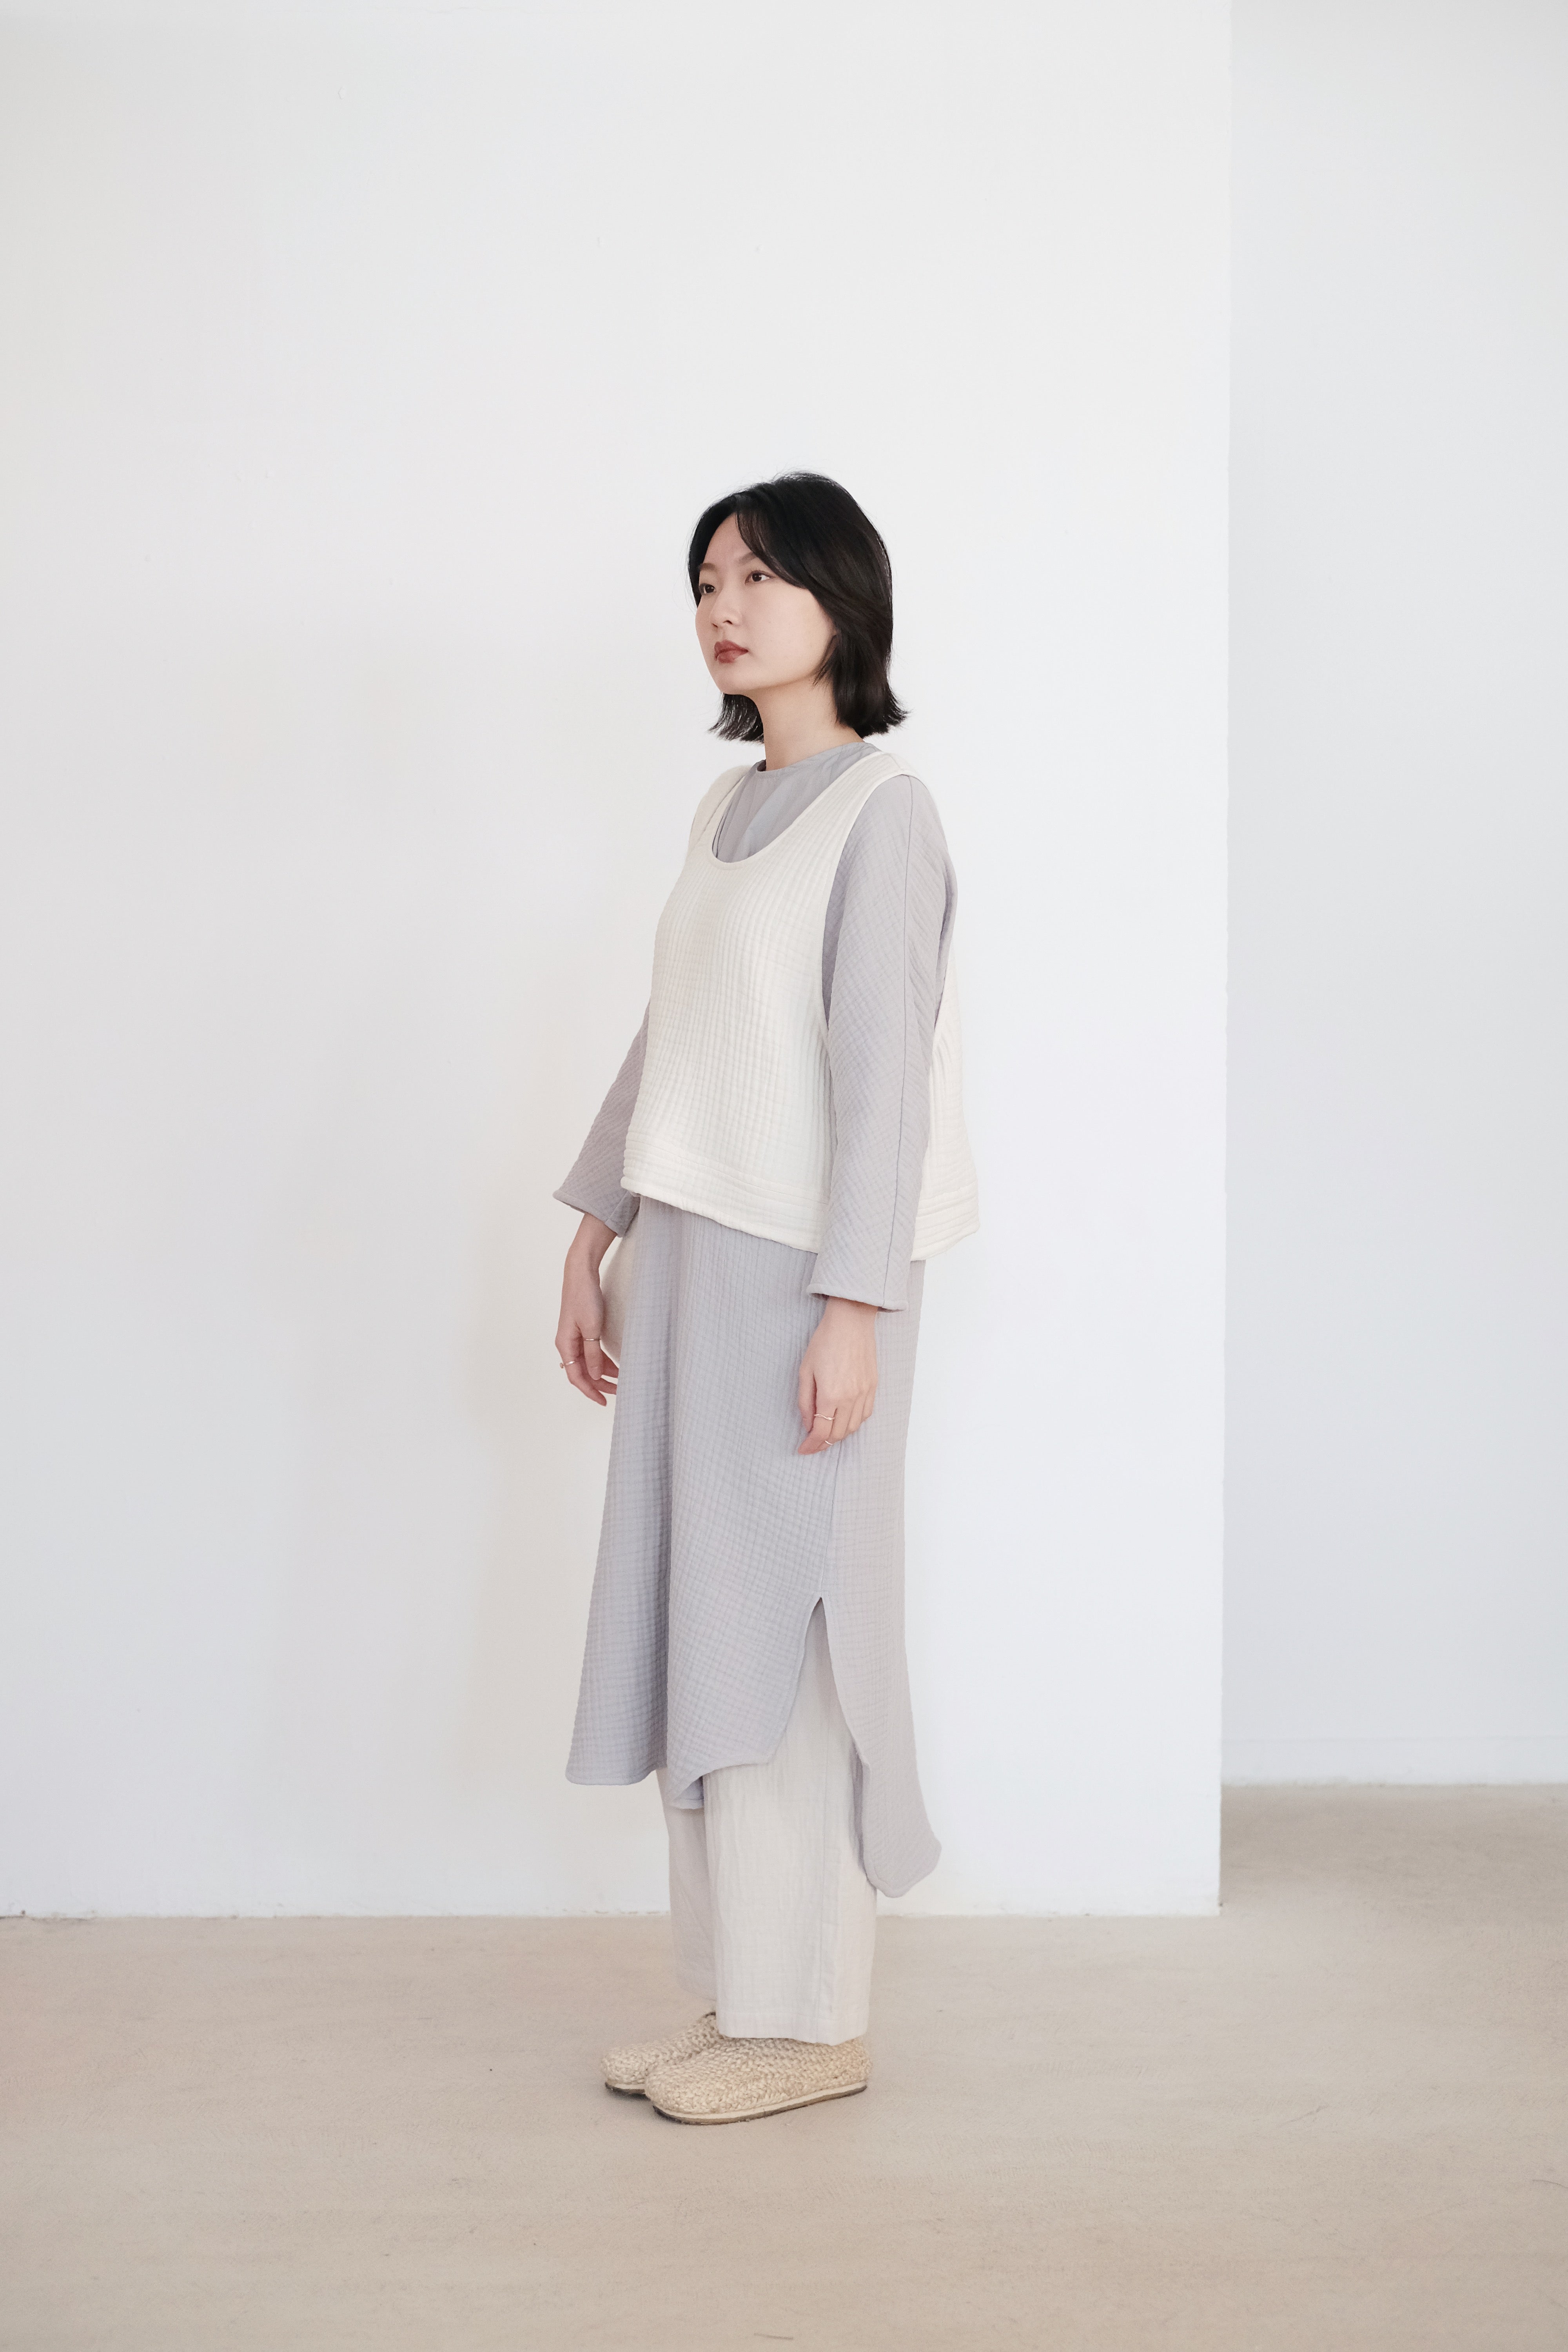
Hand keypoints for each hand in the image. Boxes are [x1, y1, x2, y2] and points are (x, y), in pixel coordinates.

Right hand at [557, 1213, 619, 1405]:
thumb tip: (595, 1376)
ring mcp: (575, 1337)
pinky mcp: (583, 1330)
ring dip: (603, 1373)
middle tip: (618, 1392)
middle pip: (582, 1372)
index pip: (576, 1377)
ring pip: (588, 1363)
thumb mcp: (591, 1328)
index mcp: (565, 1345)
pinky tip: (615, 1365)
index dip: (590, 1391)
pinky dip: (603, 1360)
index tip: (603, 1401)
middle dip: (599, 1384)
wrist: (581, 1273)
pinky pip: (591, 1352)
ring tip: (621, 1379)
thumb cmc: (583, 1297)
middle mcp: (567, 1344)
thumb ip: (592, 1354)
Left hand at [796, 1296, 878, 1453]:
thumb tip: (808, 1423)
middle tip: (812, 1443)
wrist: (851, 1322)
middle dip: (823, 1443)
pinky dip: (854, 1423)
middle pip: (838, 1434)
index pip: (821, 1432)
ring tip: (827, 1432)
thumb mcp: (805, 1371)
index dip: (811, 1445)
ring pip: (853, 1427)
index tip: (803, 1450)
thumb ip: (805, 1401)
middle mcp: (850, 1398)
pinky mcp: (873, 1387)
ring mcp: (864, 1393)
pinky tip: (845, 1419)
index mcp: (831, 1395)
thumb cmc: (824, 1342)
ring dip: (839, 1435)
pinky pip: (865, 1414)